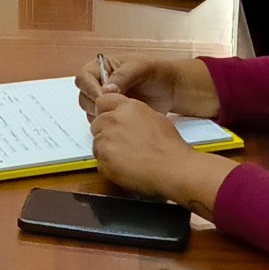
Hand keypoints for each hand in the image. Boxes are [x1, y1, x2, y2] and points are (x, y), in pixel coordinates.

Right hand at [72, 54, 219, 118]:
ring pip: (90, 110)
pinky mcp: (113, 113)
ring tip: (120, 112)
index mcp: (104, 67)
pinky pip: (101, 121)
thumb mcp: (141, 68)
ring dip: (100, 114)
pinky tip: (123, 119)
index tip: (101, 95)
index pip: (84, 77)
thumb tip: (106, 90)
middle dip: (95, 103)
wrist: (173, 89)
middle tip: (110, 107)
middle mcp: (101, 83)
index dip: (89, 87)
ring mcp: (106, 99)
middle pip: (84, 95)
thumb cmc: (158, 73)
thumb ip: (123, 76)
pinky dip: (108, 122)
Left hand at [90, 91, 227, 205]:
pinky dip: (108, 165)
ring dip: (107, 150)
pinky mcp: (103, 158)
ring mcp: (106, 139)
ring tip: (127, 157)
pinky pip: (99, 160)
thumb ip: (134, 114)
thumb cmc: (168, 146)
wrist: (172, 168)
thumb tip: (126, 116)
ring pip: (97, 143)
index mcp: (127, 107)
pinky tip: (125, 167)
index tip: (110, 121)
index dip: (105, 112)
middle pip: (97, 123)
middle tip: (121, 144)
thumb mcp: (154, 117)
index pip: (102, 101)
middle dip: (105, 133)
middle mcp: (113, 119)